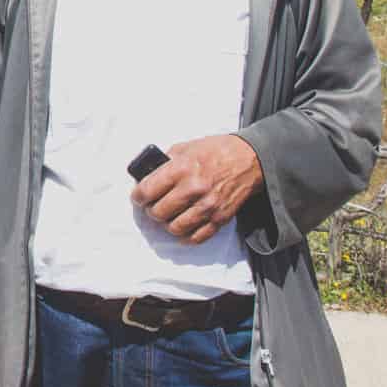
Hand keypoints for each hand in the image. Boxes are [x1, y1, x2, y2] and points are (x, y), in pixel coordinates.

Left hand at [131, 135, 263, 244]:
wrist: (249, 159)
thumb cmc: (214, 151)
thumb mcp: (184, 148)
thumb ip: (164, 163)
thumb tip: (145, 177)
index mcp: (181, 168)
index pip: (147, 191)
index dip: (138, 196)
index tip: (138, 197)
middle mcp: (193, 189)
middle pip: (158, 213)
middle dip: (151, 210)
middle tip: (153, 205)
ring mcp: (208, 206)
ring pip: (175, 228)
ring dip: (167, 224)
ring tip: (168, 215)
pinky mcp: (220, 218)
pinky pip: (196, 238)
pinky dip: (186, 236)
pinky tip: (183, 227)